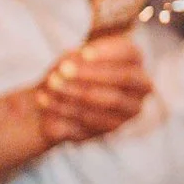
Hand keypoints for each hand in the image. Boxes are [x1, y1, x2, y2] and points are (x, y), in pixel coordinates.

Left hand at [33, 35, 152, 143]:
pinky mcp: (107, 131)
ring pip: (109, 101)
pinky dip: (64, 110)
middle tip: (63, 70)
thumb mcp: (71, 58)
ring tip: (51, 83)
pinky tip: (44, 100)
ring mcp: (127, 112)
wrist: (55, 99)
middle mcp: (139, 89)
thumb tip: (73, 65)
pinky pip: (91, 122)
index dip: (109, 53)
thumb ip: (76, 60)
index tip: (84, 53)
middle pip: (124, 78)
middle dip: (92, 74)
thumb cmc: (70, 71)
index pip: (130, 53)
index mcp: (134, 63)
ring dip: (77, 91)